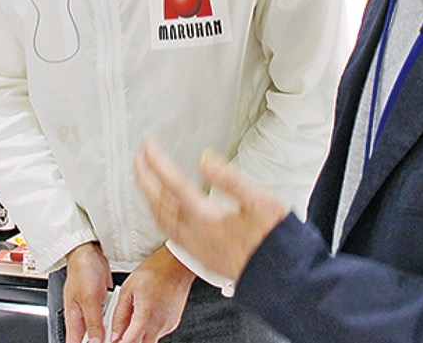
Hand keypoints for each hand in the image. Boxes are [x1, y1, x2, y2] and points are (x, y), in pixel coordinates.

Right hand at [64, 241, 111, 342]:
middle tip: (114, 340)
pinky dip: (112, 320)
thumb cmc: (83, 270)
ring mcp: (91, 309)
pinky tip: (121, 321)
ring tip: (119, 334)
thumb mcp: (89, 299)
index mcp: (73, 318)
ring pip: (100, 329)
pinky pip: (106, 317)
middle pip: (89, 339)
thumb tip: (96, 342)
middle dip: (100, 341)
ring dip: (109, 332)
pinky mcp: (100, 302)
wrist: (90, 252)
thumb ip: (93, 322)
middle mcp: (81, 316)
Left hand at [111, 245, 193, 342]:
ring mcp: (168, 325)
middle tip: (122, 330)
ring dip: (140, 334)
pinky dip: (150, 328)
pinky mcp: (173, 323)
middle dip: (130, 340)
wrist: (176, 264)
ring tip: (136, 315)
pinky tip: (147, 312)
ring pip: (150, 340)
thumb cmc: (154, 271)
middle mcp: (160, 324)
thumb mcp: (127, 290)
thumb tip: (114, 333)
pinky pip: (159, 332)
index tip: (114, 339)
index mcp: (146, 316)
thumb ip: (119, 315)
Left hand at [134, 137, 288, 280]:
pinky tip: (162, 211)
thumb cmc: (276, 241)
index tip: (147, 144)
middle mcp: (196, 235)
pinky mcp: (201, 257)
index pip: (173, 183)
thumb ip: (230, 179)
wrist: (284, 278)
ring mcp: (196, 248)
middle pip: (159, 202)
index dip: (157, 161)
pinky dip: (159, 215)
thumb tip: (205, 160)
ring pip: (161, 220)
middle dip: (145, 177)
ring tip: (144, 179)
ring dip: (148, 196)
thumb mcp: (261, 202)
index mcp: (207, 219)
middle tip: (137, 157)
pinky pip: (169, 233)